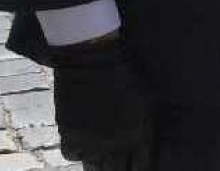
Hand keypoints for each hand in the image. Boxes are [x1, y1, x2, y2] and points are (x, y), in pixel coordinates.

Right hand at [50, 36, 151, 169]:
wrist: (93, 59)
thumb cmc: (127, 74)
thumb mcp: (148, 99)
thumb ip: (148, 127)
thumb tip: (149, 146)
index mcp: (139, 135)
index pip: (140, 167)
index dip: (139, 168)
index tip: (136, 165)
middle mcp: (116, 144)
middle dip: (118, 170)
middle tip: (118, 164)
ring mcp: (91, 142)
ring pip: (94, 169)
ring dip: (99, 164)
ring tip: (102, 155)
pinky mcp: (70, 135)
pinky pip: (73, 156)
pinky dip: (79, 152)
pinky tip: (85, 142)